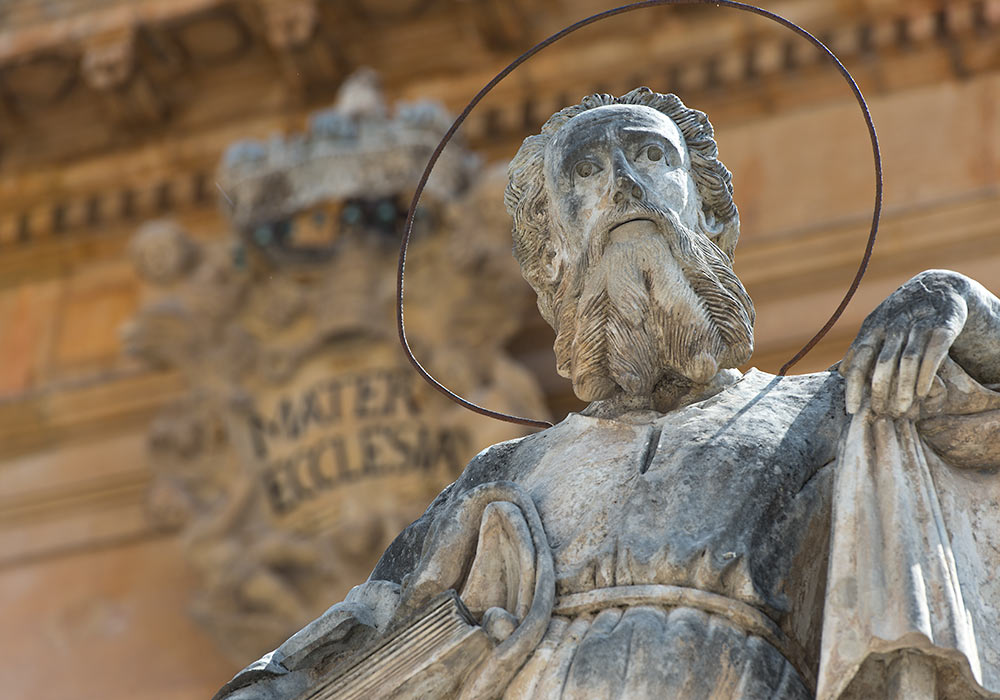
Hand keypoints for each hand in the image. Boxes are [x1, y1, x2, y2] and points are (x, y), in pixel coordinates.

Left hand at [839, 273, 968, 415]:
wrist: (939, 287)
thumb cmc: (900, 315)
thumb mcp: (877, 327)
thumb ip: (860, 349)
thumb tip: (837, 374)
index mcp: (873, 327)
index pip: (858, 360)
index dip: (854, 386)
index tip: (852, 410)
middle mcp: (894, 324)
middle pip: (882, 363)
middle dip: (880, 392)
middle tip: (880, 414)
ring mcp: (918, 324)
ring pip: (907, 361)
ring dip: (903, 388)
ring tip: (902, 411)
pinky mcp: (943, 326)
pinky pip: (933, 354)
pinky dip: (926, 375)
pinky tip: (922, 394)